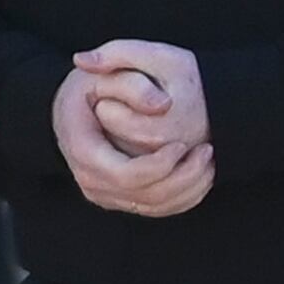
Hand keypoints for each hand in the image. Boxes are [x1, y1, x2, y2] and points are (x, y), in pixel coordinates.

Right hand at [52, 51, 213, 217]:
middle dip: (184, 176)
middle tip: (207, 150)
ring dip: (190, 187)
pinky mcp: (122, 199)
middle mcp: (90, 180)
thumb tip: (162, 105)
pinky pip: (159, 209)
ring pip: (156, 206)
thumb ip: (131, 84)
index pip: (126, 175)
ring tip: (208, 158)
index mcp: (83, 151)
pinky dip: (187, 195)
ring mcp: (105, 193)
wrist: (75, 106)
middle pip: (146, 195)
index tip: (181, 144)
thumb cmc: (91, 87)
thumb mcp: (104, 75)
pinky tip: (201, 171)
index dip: (160, 165)